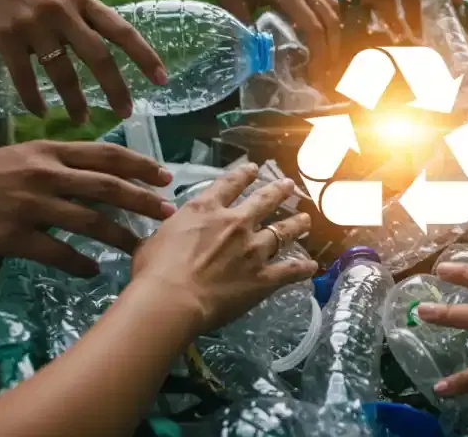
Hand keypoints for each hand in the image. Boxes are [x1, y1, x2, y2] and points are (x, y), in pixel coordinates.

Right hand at [0, 0, 166, 121]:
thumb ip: (82, 13)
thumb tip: (106, 43)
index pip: (122, 31)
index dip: (145, 57)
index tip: (163, 80)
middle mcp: (63, 11)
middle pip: (99, 57)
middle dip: (116, 89)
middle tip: (126, 114)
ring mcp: (34, 24)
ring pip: (63, 73)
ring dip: (75, 102)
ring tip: (82, 120)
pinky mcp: (5, 37)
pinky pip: (25, 77)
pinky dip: (34, 99)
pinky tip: (41, 112)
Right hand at [0, 141, 174, 276]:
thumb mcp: (24, 155)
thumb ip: (60, 163)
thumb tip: (101, 174)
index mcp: (50, 152)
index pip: (106, 155)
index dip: (140, 165)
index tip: (166, 177)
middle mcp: (46, 175)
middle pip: (107, 186)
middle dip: (143, 200)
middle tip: (169, 214)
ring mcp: (31, 205)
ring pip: (89, 221)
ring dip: (121, 236)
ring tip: (142, 249)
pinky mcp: (14, 235)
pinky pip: (57, 252)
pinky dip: (80, 264)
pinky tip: (94, 272)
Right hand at [131, 164, 316, 332]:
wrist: (172, 298)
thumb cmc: (154, 270)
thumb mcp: (154, 239)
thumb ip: (170, 231)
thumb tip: (170, 231)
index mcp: (206, 210)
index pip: (229, 184)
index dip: (243, 174)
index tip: (254, 168)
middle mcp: (235, 223)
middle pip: (264, 201)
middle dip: (279, 191)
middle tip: (289, 185)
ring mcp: (253, 249)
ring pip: (282, 231)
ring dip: (296, 224)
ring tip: (306, 219)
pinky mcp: (264, 277)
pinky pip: (289, 271)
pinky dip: (302, 269)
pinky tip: (312, 266)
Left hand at [201, 0, 340, 79]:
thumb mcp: (229, 1)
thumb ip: (243, 30)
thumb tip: (252, 59)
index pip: (313, 28)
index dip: (319, 54)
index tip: (315, 74)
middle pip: (330, 21)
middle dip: (332, 49)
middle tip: (326, 72)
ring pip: (332, 8)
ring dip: (334, 33)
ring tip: (327, 54)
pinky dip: (330, 16)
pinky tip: (322, 30)